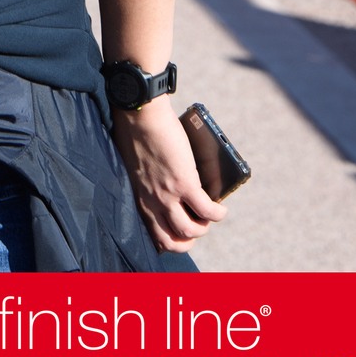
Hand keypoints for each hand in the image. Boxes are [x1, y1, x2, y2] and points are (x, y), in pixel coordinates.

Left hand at [108, 98, 226, 252]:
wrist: (140, 115)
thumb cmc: (134, 132)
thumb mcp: (135, 167)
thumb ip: (146, 181)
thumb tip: (162, 184)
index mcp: (139, 198)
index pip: (153, 234)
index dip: (170, 238)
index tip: (180, 231)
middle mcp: (151, 202)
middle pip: (171, 241)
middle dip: (188, 241)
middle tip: (198, 227)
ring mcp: (168, 195)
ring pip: (189, 231)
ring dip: (203, 228)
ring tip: (209, 216)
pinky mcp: (185, 183)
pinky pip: (207, 210)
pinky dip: (218, 213)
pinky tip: (221, 209)